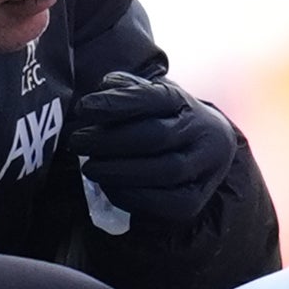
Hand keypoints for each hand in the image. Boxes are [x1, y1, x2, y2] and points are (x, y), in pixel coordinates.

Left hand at [66, 72, 234, 225]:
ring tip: (89, 168)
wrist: (211, 147)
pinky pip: (167, 202)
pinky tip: (108, 188)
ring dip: (120, 171)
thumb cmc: (167, 120)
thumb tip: (105, 86)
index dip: (118, 102)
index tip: (84, 107)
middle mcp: (202, 131)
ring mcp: (205, 166)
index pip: (154, 97)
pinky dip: (134, 196)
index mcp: (185, 102)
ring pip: (165, 170)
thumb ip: (128, 90)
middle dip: (111, 140)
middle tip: (77, 142)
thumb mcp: (150, 97)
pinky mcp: (197, 198)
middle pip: (157, 135)